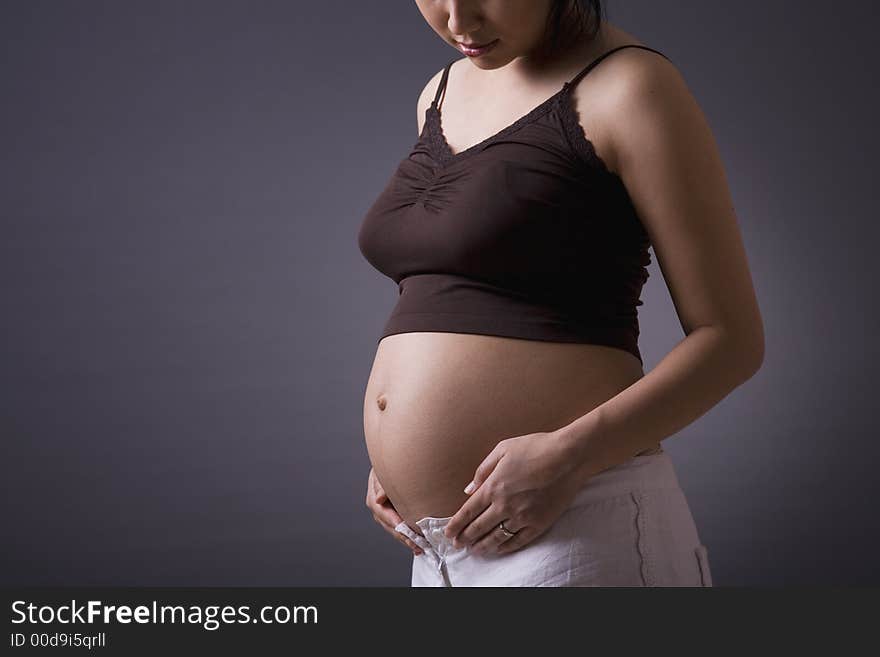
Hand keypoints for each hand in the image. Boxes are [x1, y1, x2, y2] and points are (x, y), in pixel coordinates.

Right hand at [365, 467, 423, 555]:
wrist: (394, 464)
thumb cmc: (390, 465)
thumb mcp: (384, 471)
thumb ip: (382, 484)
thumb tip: (379, 499)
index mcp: (374, 497)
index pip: (382, 512)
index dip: (393, 521)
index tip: (404, 529)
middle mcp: (378, 508)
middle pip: (389, 525)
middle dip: (402, 536)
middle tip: (416, 544)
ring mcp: (385, 513)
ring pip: (394, 530)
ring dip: (406, 539)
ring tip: (419, 548)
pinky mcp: (393, 515)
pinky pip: (399, 528)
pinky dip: (408, 536)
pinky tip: (417, 544)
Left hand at [443, 430, 581, 555]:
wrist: (569, 456)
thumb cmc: (536, 447)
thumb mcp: (503, 449)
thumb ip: (483, 470)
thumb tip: (469, 490)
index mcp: (494, 486)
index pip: (468, 512)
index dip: (456, 525)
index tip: (449, 533)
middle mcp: (505, 505)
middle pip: (479, 528)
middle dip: (465, 538)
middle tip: (458, 544)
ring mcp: (523, 517)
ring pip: (497, 538)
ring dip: (482, 546)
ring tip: (474, 550)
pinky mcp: (539, 523)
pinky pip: (518, 541)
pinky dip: (505, 547)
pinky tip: (498, 549)